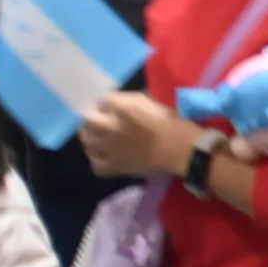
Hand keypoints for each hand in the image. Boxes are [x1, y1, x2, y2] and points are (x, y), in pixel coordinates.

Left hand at [79, 92, 193, 179]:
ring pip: (86, 141)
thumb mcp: (152, 101)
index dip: (107, 104)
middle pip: (87, 119)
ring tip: (101, 139)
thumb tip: (119, 101)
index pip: (102, 100)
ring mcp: (107, 148)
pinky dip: (98, 160)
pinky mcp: (112, 167)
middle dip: (93, 118)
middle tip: (102, 121)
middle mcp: (108, 126)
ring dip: (92, 138)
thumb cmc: (172, 123)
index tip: (112, 107)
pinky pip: (95, 164)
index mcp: (121, 107)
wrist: (180, 150)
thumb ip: (132, 99)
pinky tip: (107, 157)